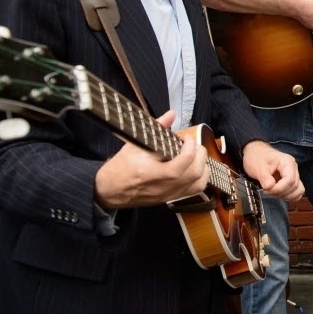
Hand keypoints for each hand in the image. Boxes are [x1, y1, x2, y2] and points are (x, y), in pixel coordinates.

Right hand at [94, 110, 209, 208]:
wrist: (109, 190)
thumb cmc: (120, 167)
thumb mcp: (135, 144)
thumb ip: (156, 127)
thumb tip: (171, 114)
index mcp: (152, 172)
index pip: (182, 161)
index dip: (190, 147)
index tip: (186, 138)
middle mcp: (163, 186)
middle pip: (194, 173)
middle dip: (200, 154)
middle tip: (194, 145)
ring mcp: (168, 194)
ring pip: (198, 183)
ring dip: (203, 166)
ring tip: (197, 155)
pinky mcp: (170, 199)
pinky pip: (194, 191)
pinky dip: (200, 177)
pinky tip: (196, 167)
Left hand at [241, 141, 304, 201]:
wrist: (255, 152)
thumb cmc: (256, 157)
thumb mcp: (257, 167)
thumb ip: (264, 178)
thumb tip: (270, 187)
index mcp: (287, 162)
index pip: (290, 179)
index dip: (279, 188)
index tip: (267, 190)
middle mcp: (293, 168)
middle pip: (295, 186)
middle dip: (280, 192)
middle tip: (267, 190)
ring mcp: (293, 174)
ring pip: (298, 190)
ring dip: (285, 195)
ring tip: (272, 192)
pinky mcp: (291, 180)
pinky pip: (297, 191)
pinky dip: (289, 196)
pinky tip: (278, 194)